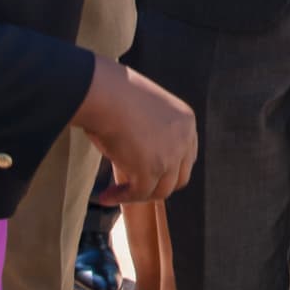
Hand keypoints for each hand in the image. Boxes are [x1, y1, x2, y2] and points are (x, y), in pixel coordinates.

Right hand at [75, 55, 197, 203]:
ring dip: (136, 195)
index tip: (145, 174)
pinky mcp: (151, 169)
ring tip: (112, 194)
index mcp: (186, 120)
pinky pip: (138, 193)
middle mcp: (184, 139)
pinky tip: (104, 197)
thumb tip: (135, 157)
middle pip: (179, 177)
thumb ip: (150, 132)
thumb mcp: (143, 111)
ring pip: (160, 190)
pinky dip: (122, 198)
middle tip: (132, 187)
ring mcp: (170, 155)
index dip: (167, 169)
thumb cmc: (112, 94)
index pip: (186, 156)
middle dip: (156, 185)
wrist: (102, 92)